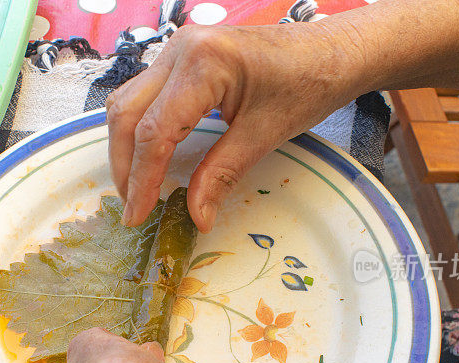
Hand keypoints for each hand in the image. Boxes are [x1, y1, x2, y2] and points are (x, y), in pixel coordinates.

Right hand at [105, 23, 366, 232]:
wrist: (334, 51)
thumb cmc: (309, 83)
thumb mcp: (264, 134)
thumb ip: (220, 174)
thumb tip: (195, 216)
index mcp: (203, 63)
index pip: (154, 130)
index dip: (142, 178)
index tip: (138, 214)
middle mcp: (180, 49)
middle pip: (127, 113)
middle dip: (124, 165)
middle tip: (133, 207)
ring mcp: (178, 49)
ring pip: (128, 101)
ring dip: (126, 146)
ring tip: (136, 187)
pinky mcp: (183, 57)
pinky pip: (146, 94)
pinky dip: (140, 128)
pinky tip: (150, 157)